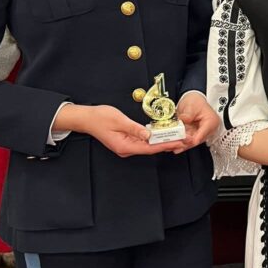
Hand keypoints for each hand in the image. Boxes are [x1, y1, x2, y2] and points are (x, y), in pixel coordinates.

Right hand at [55, 104, 184, 156]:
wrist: (86, 118)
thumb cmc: (100, 118)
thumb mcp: (119, 120)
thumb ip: (135, 128)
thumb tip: (149, 135)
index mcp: (124, 146)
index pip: (149, 148)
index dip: (164, 145)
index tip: (177, 143)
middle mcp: (125, 149)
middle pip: (150, 148)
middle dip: (166, 144)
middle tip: (181, 140)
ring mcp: (125, 146)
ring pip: (146, 146)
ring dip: (160, 142)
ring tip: (174, 138)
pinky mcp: (125, 141)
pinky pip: (141, 142)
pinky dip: (152, 139)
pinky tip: (160, 135)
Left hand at [175, 92, 220, 151]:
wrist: (193, 99)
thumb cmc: (195, 101)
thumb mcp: (192, 105)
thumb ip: (188, 114)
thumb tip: (183, 121)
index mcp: (211, 122)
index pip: (201, 135)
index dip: (191, 140)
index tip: (182, 141)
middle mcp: (207, 130)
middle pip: (194, 141)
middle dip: (182, 144)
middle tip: (171, 145)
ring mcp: (199, 133)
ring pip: (189, 142)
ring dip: (178, 144)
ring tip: (169, 146)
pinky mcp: (193, 135)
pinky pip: (185, 141)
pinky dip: (178, 142)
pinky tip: (170, 145)